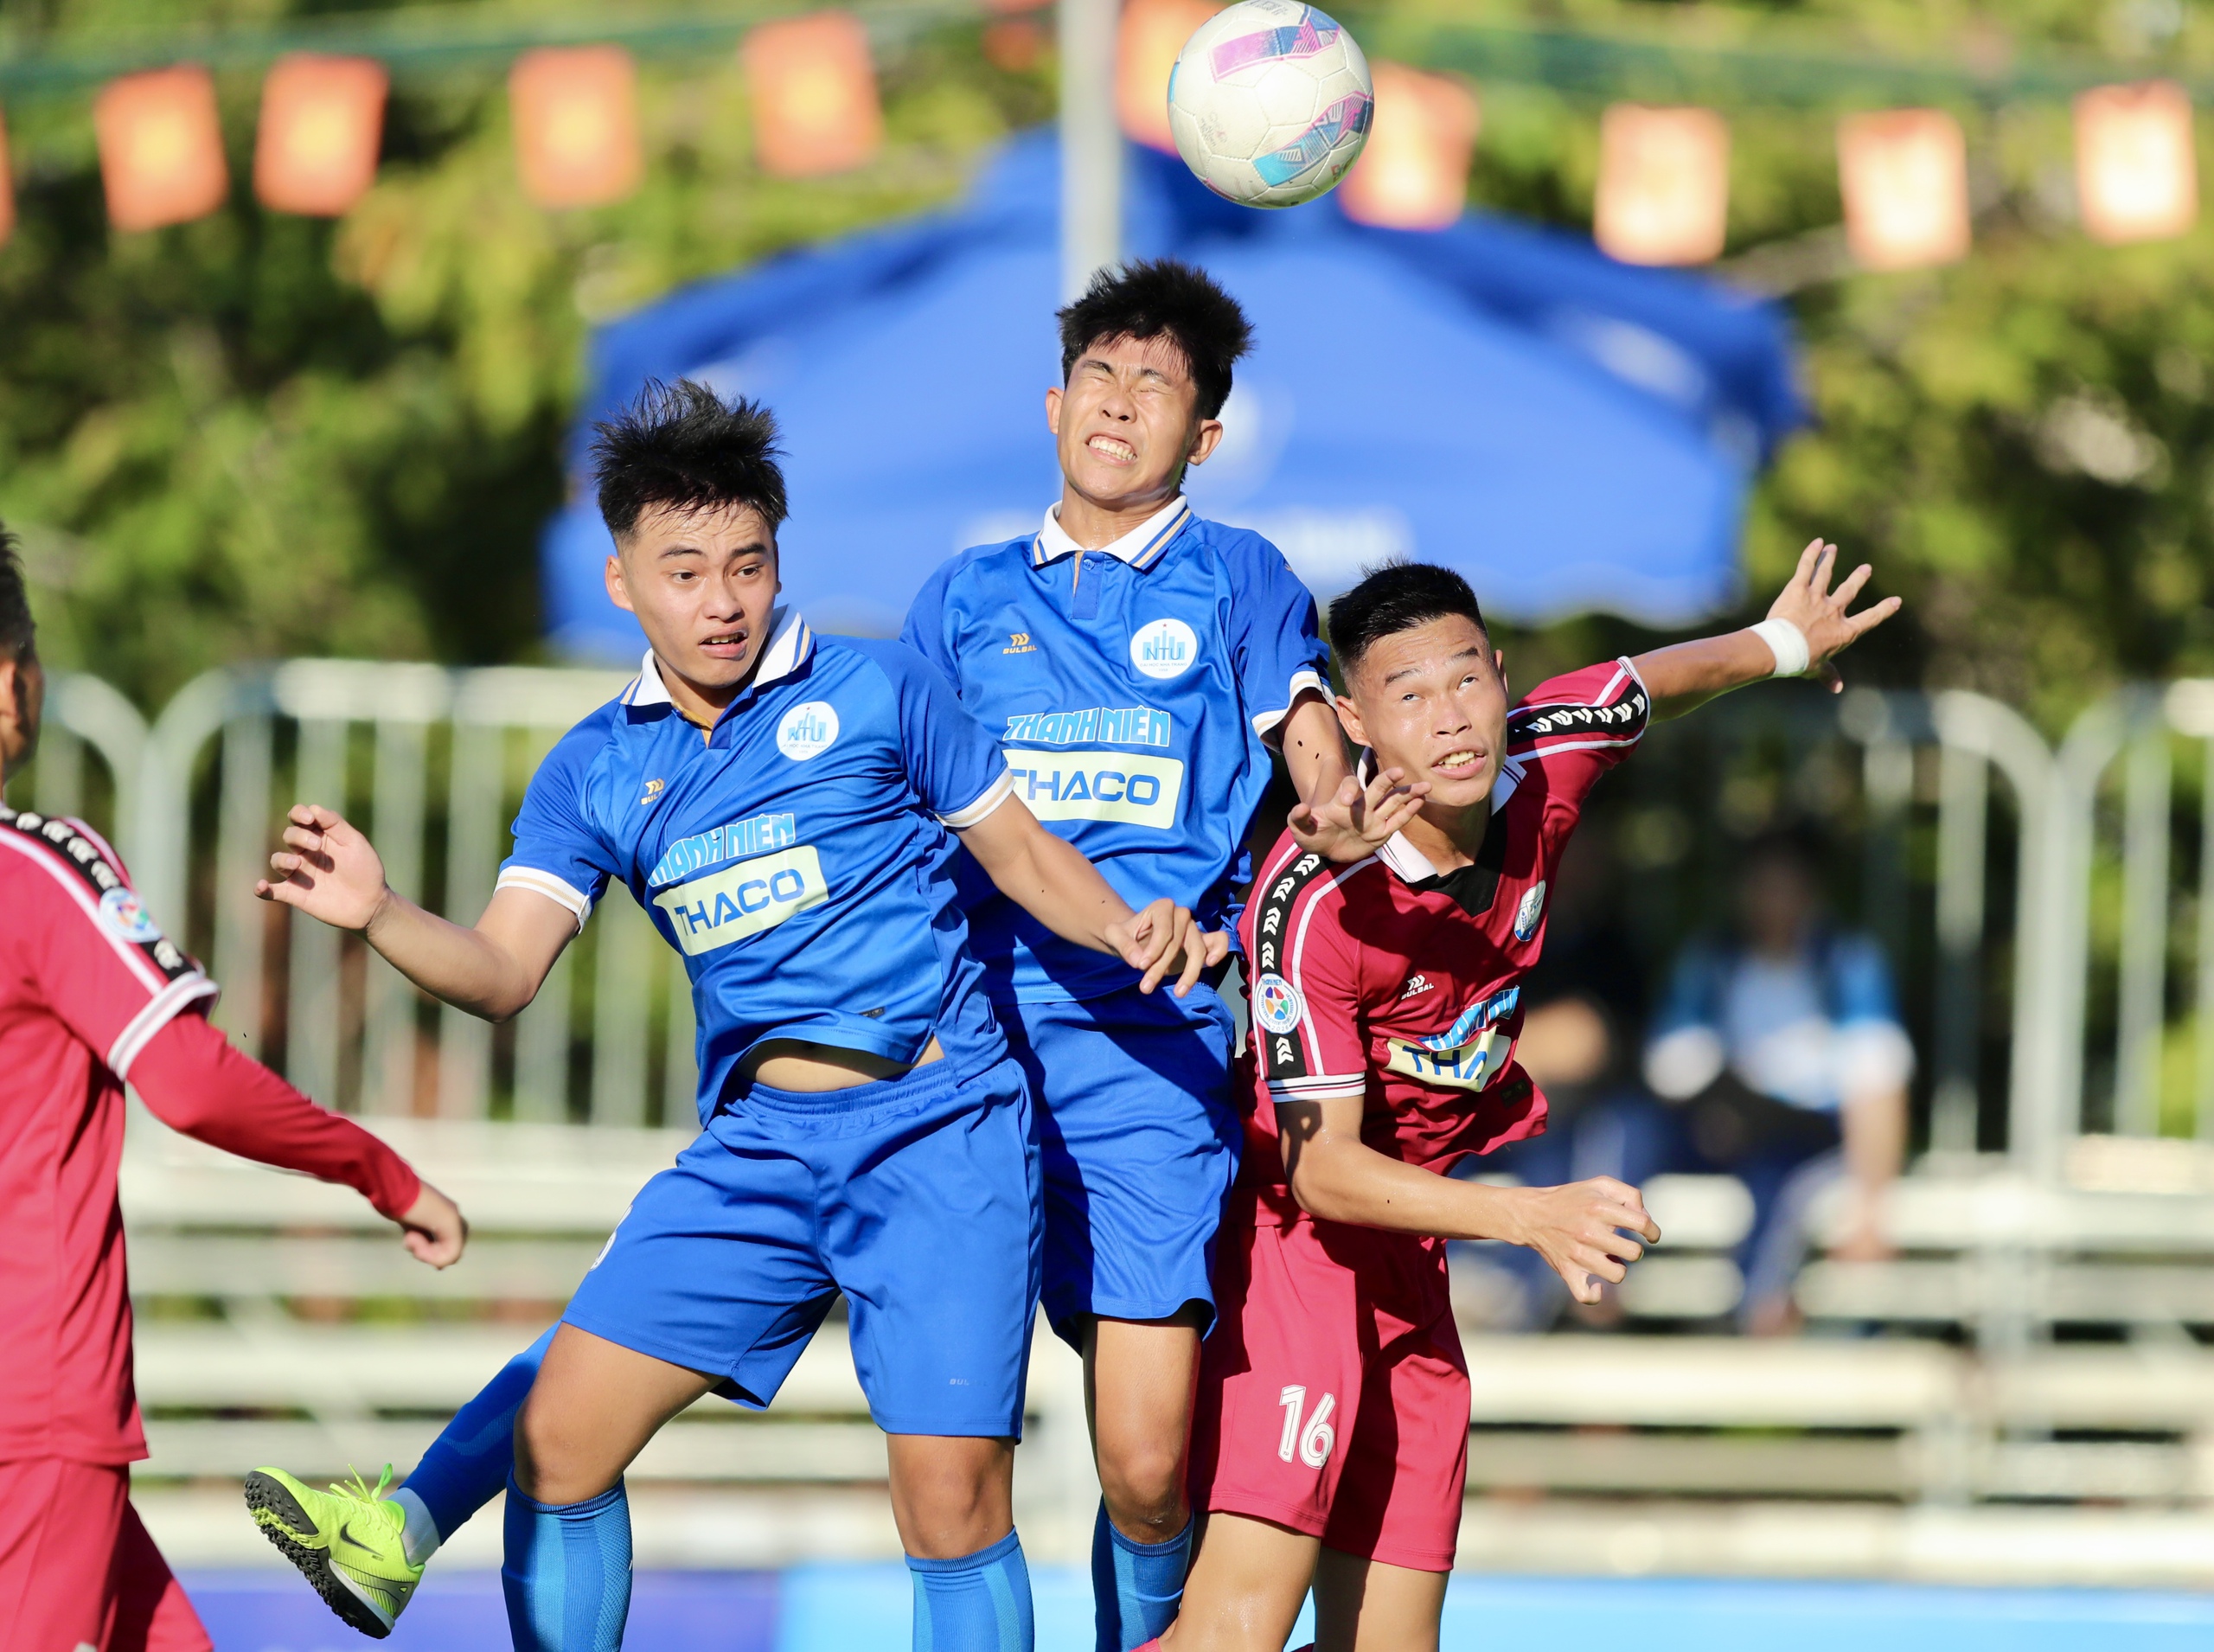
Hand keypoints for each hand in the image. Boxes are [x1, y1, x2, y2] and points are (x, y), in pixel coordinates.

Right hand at [255, 804, 390, 931]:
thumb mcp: (355, 843)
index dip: (299, 814)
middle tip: (316, 846)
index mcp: (320, 836)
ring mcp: (299, 873)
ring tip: (297, 863)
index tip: (309, 818)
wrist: (370, 903)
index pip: (299, 818)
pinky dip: (263, 889)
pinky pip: (273, 891)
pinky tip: (262, 886)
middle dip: (299, 836)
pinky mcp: (296, 894)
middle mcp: (306, 852)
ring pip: (277, 860)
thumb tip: (313, 808)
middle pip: (289, 835)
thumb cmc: (365, 870)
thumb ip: (335, 824)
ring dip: (282, 859)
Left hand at [397, 1182, 467, 1268]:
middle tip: (413, 1242)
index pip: (455, 1251)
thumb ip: (454, 1245)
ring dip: (419, 1248)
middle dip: (428, 1253)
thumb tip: (443, 1263)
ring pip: (431, 1247)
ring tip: (408, 1238)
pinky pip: (420, 1241)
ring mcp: (430, 1223)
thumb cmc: (420, 1206)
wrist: (393, 1191)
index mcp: (455, 1220)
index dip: (439, 1257)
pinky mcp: (415, 1224)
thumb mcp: (446, 1222)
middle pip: (443, 1250)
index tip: (421, 1250)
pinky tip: (407, 1238)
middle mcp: (446, 1222)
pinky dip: (414, 1244)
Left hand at [1106, 898, 1221, 996]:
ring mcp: (1194, 928)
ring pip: (1199, 949)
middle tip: (1145, 988)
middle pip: (1179, 943)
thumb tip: (1139, 962)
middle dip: (1162, 967)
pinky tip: (1210, 964)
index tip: (1140, 966)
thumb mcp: (1115, 936)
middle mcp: (1181, 915)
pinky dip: (1219, 951)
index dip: (1154, 950)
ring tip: (1179, 993)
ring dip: (1190, 972)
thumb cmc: (1125, 934)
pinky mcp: (1202, 942)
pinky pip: (1219, 941)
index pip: (1164, 930)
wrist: (1135, 940)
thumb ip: (1124, 946)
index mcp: (1162, 908)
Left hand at [1287, 766, 1430, 864]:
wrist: (1324, 850)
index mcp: (1340, 802)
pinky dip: (1409, 812)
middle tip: (1398, 772)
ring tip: (1425, 786)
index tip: (1347, 802)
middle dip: (1386, 780)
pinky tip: (1421, 802)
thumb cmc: (1311, 835)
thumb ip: (1298, 818)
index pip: (1349, 787)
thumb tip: (1301, 808)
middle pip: (1376, 788)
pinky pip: (1397, 821)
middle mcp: (1360, 806)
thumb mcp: (1299, 829)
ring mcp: (1372, 819)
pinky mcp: (1380, 833)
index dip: (1349, 790)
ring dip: (1407, 793)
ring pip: (1393, 802)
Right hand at [1500, 1177, 1659, 1305]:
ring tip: (1608, 1259)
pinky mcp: (1567, 1271)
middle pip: (1634, 1253)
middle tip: (1621, 1245)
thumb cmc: (1572, 1199)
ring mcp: (1578, 1255)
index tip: (1650, 1235)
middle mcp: (1590, 1232)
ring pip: (1618, 1274)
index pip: (1642, 1224)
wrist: (1532, 1215)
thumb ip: (1629, 1194)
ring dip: (1618, 1267)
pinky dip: (1595, 1294)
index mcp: (1600, 1208)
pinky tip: (1596, 1284)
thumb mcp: (1600, 1185)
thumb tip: (1645, 1219)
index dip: (1653, 1231)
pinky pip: (1586, 1295)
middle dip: (1634, 1250)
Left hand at [1765, 539, 1901, 693]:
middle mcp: (1833, 611)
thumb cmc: (1800, 660)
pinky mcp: (1798, 589)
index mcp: (1843, 631)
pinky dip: (1811, 554)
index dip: (1882, 610)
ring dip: (1830, 560)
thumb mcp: (1817, 669)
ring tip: (1833, 548)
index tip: (1895, 601)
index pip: (1868, 619)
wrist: (1783, 648)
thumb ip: (1829, 675)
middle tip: (1865, 569)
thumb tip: (1838, 689)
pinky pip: (1806, 567)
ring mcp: (1816, 597)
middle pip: (1849, 591)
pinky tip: (1818, 543)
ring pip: (1826, 574)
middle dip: (1858, 579)